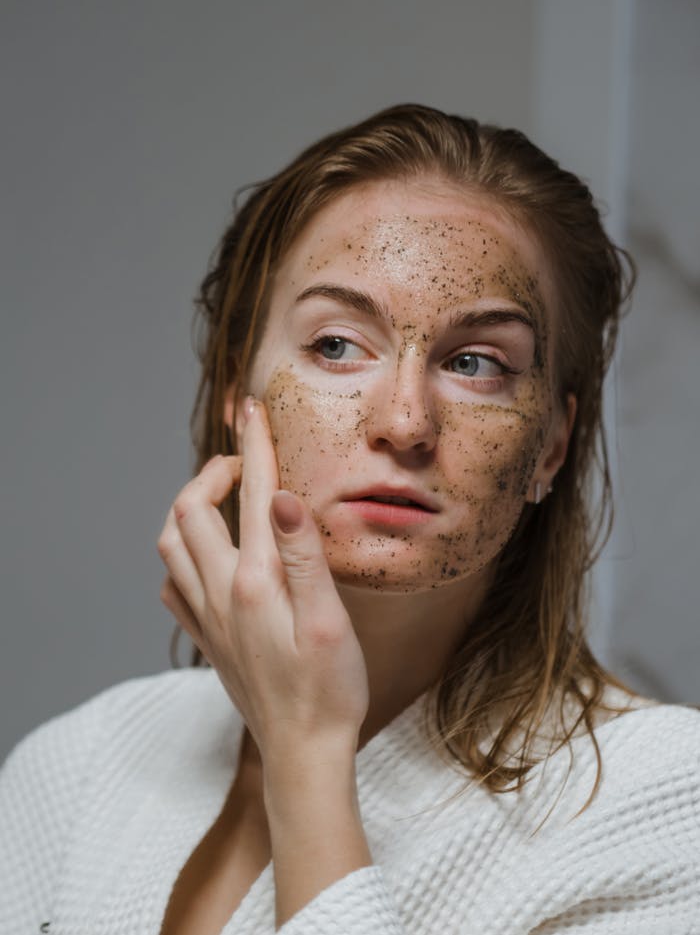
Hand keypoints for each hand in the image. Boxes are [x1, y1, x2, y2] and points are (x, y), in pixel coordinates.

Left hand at [157, 398, 369, 769]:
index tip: (254, 409)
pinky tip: (207, 556)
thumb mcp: (329, 619)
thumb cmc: (329, 688)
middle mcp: (221, 593)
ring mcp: (208, 617)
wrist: (303, 751)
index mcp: (256, 581)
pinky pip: (174, 584)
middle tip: (243, 460)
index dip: (254, 445)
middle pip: (189, 511)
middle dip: (212, 471)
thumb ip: (305, 555)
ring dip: (189, 508)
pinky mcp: (208, 638)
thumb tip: (284, 496)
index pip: (253, 495)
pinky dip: (181, 554)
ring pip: (170, 545)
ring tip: (222, 496)